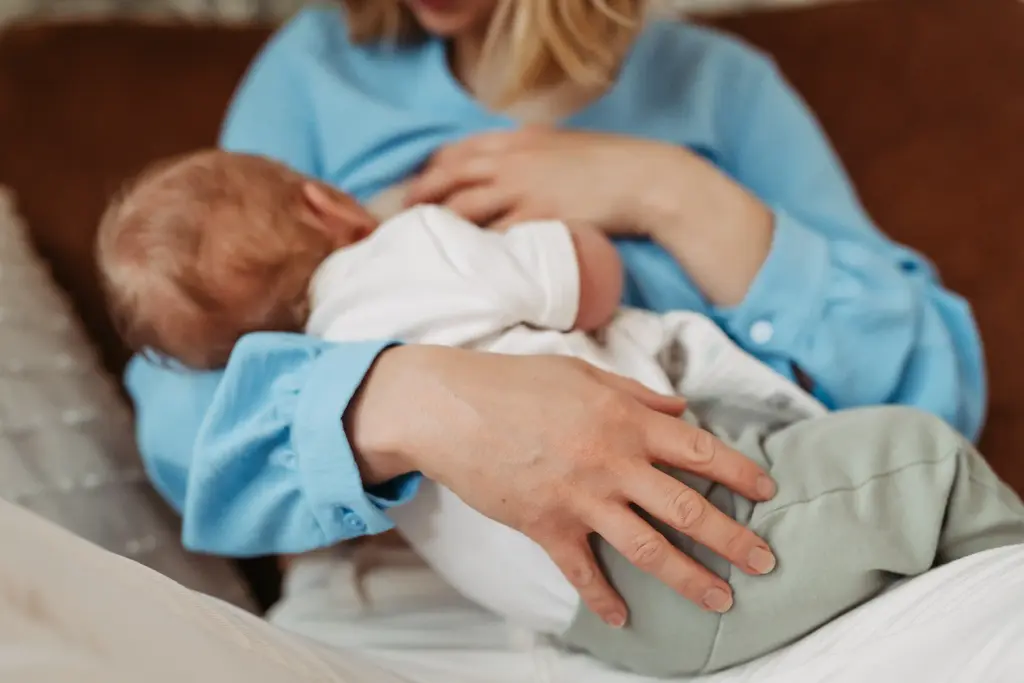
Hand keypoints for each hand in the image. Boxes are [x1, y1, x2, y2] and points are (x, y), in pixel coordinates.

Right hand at [348, 346, 777, 625]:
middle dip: (733, 539)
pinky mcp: (546, 526)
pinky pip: (582, 572)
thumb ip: (636, 394)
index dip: (740, 473)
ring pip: (648, 549)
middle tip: (766, 561)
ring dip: (690, 579)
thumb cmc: (516, 383)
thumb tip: (680, 410)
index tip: (768, 492)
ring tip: (721, 600)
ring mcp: (580, 499)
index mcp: (625, 420)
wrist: (450, 407)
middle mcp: (612, 463)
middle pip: (687, 509)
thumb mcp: (583, 374)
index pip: (700, 451)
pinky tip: (623, 620)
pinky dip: (604, 600)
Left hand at [404, 127, 675, 233]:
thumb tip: (504, 172)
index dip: (429, 171)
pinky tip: (462, 264)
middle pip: (449, 176)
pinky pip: (494, 236)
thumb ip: (528, 155)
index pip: (457, 151)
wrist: (643, 177)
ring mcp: (523, 189)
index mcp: (515, 140)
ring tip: (421, 246)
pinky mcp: (537, 217)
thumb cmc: (607, 164)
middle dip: (420, 198)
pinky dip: (474, 249)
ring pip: (463, 206)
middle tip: (400, 221)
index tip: (415, 191)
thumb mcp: (559, 146)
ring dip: (439, 226)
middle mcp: (511, 160)